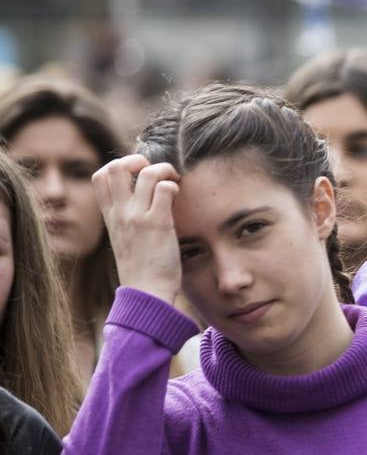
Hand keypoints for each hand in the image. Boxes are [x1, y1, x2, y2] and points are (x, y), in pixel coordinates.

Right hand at [91, 154, 181, 304]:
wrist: (146, 294)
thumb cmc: (141, 269)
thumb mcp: (125, 240)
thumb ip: (128, 220)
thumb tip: (143, 202)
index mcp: (110, 217)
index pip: (100, 176)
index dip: (118, 165)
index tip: (137, 174)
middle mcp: (121, 213)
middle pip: (116, 167)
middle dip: (138, 159)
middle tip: (155, 172)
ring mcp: (138, 218)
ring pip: (146, 173)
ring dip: (163, 170)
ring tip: (174, 181)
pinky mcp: (159, 225)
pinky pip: (165, 190)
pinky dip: (174, 185)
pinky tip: (179, 196)